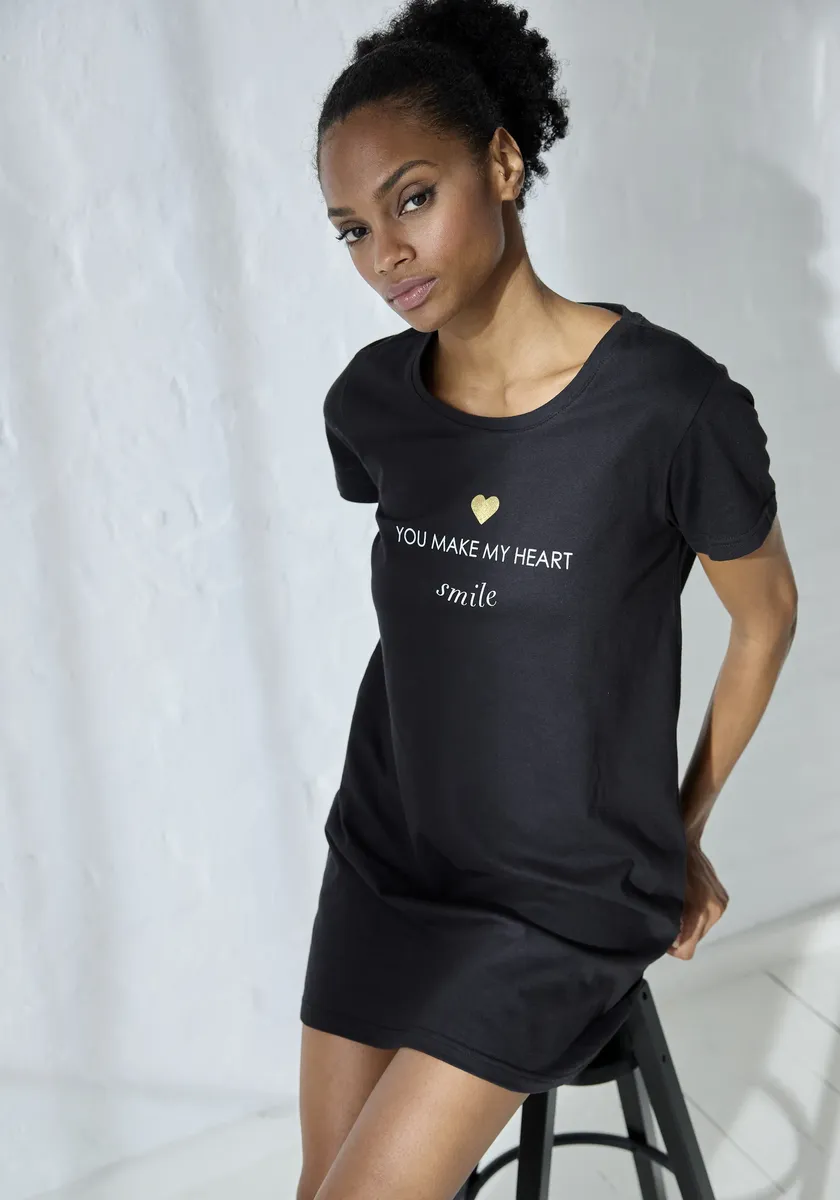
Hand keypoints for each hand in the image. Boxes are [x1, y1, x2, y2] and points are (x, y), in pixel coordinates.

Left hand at [667, 839, 728, 959]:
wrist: (686, 838)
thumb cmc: (669, 865)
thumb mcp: (663, 893)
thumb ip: (667, 919)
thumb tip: (670, 941)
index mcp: (700, 910)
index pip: (687, 949)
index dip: (672, 947)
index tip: (661, 934)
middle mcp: (715, 910)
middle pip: (695, 940)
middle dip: (680, 934)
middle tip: (664, 918)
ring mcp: (721, 904)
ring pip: (701, 929)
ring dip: (688, 924)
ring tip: (675, 908)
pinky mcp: (723, 899)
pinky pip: (707, 918)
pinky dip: (696, 915)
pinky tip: (686, 902)